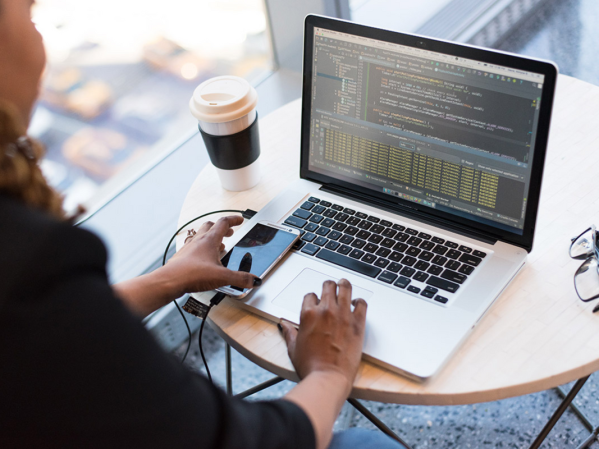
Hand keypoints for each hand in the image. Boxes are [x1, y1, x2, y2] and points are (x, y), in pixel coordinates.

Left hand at [163, 215, 258, 294]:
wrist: (170, 281)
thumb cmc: (192, 274)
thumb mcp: (222, 277)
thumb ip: (240, 279)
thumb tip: (254, 280)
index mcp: (209, 240)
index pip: (224, 223)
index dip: (234, 220)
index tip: (240, 220)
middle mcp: (198, 241)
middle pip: (210, 226)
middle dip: (222, 227)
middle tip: (229, 232)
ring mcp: (189, 248)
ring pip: (201, 235)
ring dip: (211, 237)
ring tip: (219, 245)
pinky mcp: (183, 257)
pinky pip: (193, 247)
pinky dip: (201, 248)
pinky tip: (204, 259)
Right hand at [280, 279, 366, 393]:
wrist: (328, 377)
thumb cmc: (311, 365)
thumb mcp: (293, 347)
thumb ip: (289, 332)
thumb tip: (283, 324)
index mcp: (308, 314)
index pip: (310, 295)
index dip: (313, 299)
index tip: (316, 304)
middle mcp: (326, 310)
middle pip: (328, 286)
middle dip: (328, 286)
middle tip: (331, 289)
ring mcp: (343, 315)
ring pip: (345, 288)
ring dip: (344, 285)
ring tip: (344, 285)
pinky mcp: (357, 323)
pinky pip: (362, 303)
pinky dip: (360, 301)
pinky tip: (357, 304)